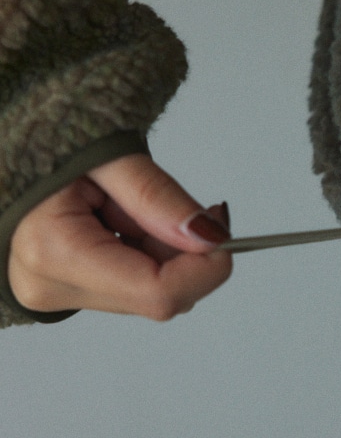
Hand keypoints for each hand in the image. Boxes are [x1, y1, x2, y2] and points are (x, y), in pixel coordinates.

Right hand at [8, 153, 231, 318]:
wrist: (2, 154)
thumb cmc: (43, 142)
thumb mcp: (106, 154)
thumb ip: (157, 196)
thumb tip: (208, 236)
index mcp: (54, 250)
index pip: (158, 292)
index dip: (205, 267)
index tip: (221, 227)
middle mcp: (51, 285)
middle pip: (156, 295)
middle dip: (183, 253)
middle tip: (180, 203)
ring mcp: (55, 294)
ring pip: (146, 292)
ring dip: (162, 251)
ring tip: (131, 205)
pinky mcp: (64, 291)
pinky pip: (128, 285)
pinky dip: (143, 253)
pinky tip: (122, 220)